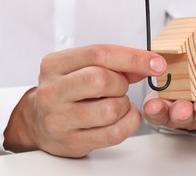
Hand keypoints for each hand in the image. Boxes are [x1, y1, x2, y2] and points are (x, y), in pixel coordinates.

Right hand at [4, 44, 167, 157]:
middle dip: (122, 83)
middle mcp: (53, 91)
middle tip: (119, 87)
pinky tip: (122, 116)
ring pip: (111, 109)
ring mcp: (60, 119)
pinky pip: (115, 132)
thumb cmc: (66, 91)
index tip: (156, 62)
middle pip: (102, 80)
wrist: (38, 122)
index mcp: (55, 65)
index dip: (133, 57)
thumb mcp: (82, 68)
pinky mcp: (72, 141)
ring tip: (115, 103)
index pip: (99, 54)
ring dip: (124, 104)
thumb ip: (114, 64)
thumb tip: (149, 65)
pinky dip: (128, 122)